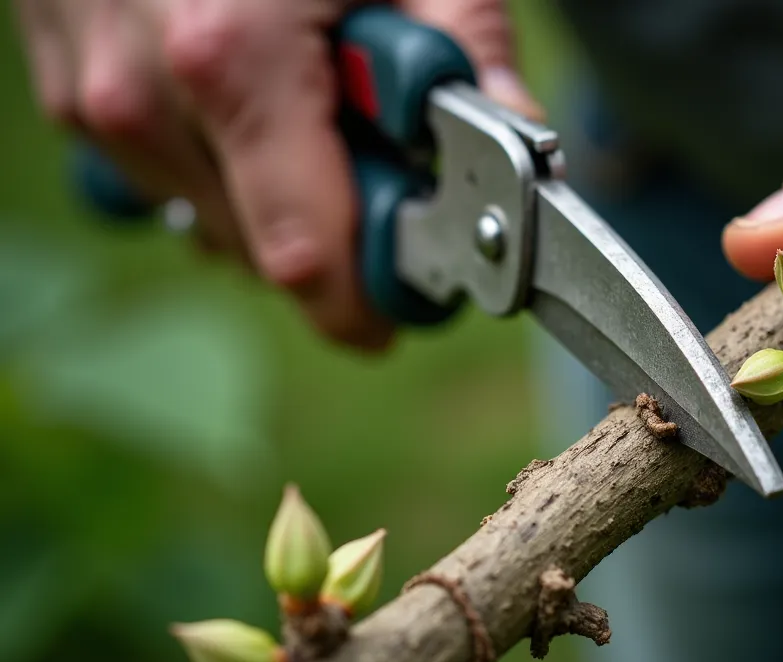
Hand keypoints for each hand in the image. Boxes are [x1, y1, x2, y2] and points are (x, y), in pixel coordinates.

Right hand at [13, 0, 539, 349]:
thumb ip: (466, 46)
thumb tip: (515, 146)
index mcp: (233, 60)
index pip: (305, 255)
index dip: (370, 296)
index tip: (415, 293)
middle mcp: (144, 92)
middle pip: (265, 250)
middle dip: (340, 233)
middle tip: (385, 164)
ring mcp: (93, 99)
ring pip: (215, 222)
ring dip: (280, 194)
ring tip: (313, 101)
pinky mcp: (69, 96)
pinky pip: (167, 178)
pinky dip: (224, 160)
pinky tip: (253, 94)